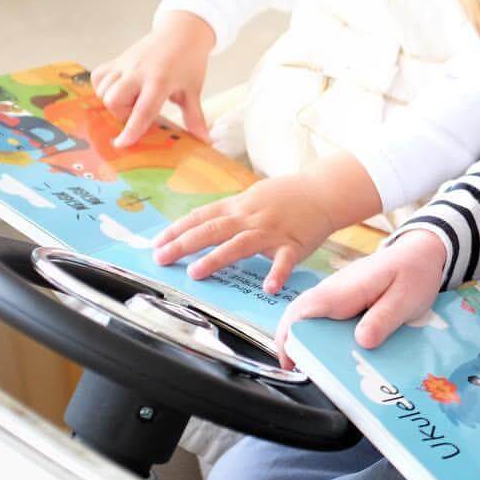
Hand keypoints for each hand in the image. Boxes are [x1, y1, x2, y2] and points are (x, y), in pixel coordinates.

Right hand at [91, 11, 214, 147]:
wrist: (182, 32)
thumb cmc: (189, 62)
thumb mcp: (193, 91)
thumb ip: (195, 117)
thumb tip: (205, 141)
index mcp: (159, 81)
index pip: (142, 111)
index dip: (131, 130)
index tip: (121, 144)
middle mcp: (137, 72)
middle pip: (114, 101)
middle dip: (123, 114)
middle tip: (140, 111)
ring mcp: (124, 64)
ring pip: (103, 90)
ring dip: (114, 102)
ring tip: (133, 99)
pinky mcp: (117, 59)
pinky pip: (98, 77)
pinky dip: (103, 87)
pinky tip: (120, 89)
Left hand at [152, 170, 343, 292]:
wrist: (323, 191)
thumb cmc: (287, 196)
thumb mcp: (254, 196)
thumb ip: (230, 211)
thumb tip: (202, 224)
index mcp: (239, 206)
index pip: (201, 216)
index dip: (177, 230)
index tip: (156, 243)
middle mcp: (251, 217)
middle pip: (213, 229)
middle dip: (184, 244)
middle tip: (161, 258)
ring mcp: (272, 231)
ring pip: (240, 244)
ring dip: (217, 258)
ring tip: (196, 273)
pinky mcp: (294, 244)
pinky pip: (284, 261)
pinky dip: (277, 273)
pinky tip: (269, 287)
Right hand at [274, 230, 446, 366]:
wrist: (421, 252)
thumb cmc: (414, 272)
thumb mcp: (406, 298)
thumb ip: (384, 319)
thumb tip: (362, 342)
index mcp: (345, 289)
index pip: (303, 310)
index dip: (289, 336)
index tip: (290, 362)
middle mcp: (333, 290)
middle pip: (299, 317)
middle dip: (293, 344)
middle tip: (301, 372)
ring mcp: (336, 294)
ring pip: (310, 319)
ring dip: (307, 342)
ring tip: (315, 370)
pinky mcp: (343, 300)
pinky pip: (325, 319)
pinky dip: (322, 336)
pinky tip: (332, 355)